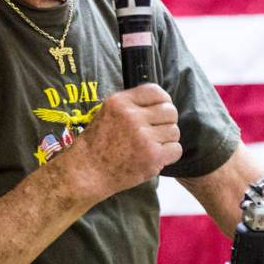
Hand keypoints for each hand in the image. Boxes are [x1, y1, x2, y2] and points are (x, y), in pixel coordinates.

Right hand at [63, 83, 181, 200]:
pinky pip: (176, 149)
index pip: (155, 91)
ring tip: (151, 146)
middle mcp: (132, 116)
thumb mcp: (107, 112)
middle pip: (170, 111)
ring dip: (167, 139)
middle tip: (156, 131)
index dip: (163, 100)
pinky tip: (154, 157)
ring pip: (174, 131)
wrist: (87, 172)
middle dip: (166, 121)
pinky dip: (168, 155)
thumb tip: (161, 102)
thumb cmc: (97, 144)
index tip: (160, 110)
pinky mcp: (152, 156)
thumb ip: (131, 105)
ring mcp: (143, 136)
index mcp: (120, 102)